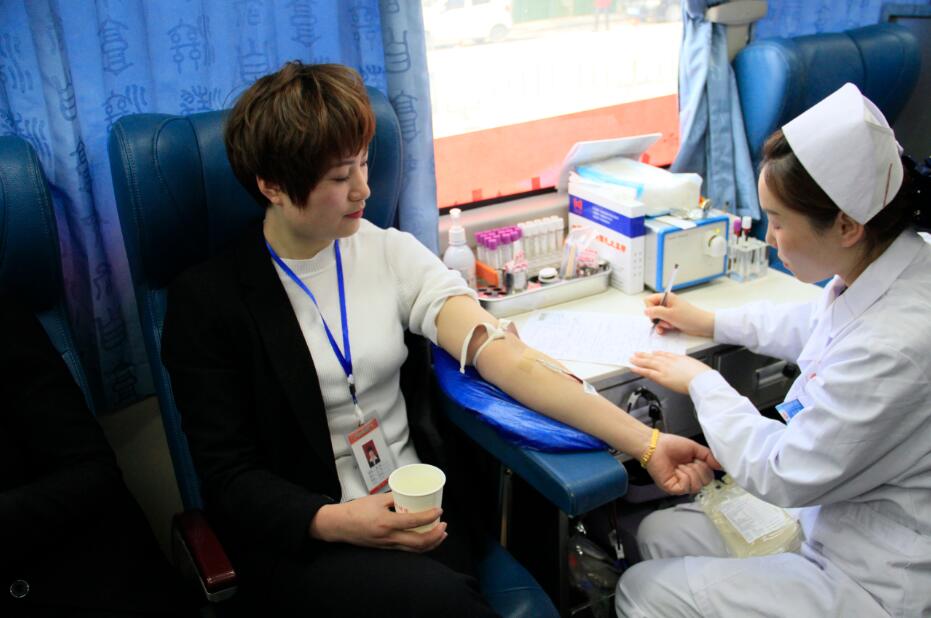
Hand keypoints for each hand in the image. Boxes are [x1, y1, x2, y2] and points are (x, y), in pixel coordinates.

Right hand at [310, 492, 446, 552]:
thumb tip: (410, 494)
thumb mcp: (376, 499)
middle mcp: (388, 537)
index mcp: (386, 523)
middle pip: (418, 542)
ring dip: (431, 543)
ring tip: (441, 534)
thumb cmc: (356, 511)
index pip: (413, 522)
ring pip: (414, 549)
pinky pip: (407, 550)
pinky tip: (426, 540)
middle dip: (435, 535)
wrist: (340, 525)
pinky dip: (420, 547)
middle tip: (444, 525)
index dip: (429, 517)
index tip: (439, 511)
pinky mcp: (386, 548)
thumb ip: (395, 497)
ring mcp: (387, 545)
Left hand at [629, 351, 712, 393]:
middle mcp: (670, 362)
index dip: (657, 354)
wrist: (702, 379)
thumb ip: (688, 364)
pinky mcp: (661, 377)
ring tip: (632, 359)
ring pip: (649, 363)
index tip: (653, 353)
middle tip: (637, 353)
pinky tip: (633, 368)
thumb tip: (688, 366)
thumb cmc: (702, 374)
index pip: (665, 355)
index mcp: (679, 358)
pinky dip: (640, 370)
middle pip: (655, 357)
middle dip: (645, 355)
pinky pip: (648, 372)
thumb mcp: (695, 365)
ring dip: (639, 360)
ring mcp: (664, 369)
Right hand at [644, 292, 713, 336]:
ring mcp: (669, 312)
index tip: (656, 314)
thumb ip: (655, 312)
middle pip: (652, 310)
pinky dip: (663, 327)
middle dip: (656, 318)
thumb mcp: (669, 314)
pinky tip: (668, 329)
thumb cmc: (689, 317)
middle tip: (665, 320)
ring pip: (657, 318)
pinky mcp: (672, 319)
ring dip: (661, 324)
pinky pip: (662, 323)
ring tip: (669, 325)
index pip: (649, 300)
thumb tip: (645, 311)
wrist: (702, 325)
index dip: (650, 308)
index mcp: (666, 297)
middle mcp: (667, 304)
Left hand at [646, 433, 719, 493]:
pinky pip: (686, 487)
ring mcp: (680, 485)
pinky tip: (676, 470)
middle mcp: (688, 480)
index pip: (709, 477)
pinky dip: (683, 476)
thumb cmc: (671, 445)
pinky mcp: (672, 488)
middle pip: (705, 483)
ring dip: (690, 472)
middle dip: (699, 469)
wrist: (655, 445)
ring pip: (696, 486)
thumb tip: (720, 466)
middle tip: (688, 461)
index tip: (697, 458)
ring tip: (680, 465)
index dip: (706, 467)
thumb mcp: (695, 449)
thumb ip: (709, 457)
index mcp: (694, 471)